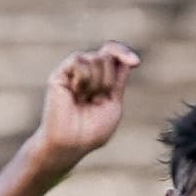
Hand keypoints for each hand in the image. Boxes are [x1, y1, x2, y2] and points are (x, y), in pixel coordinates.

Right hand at [33, 43, 139, 165]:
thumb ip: (119, 80)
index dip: (124, 52)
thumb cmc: (93, 131)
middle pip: (107, 56)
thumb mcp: (114, 104)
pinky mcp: (59, 74)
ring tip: (85, 99)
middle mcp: (87, 72)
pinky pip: (78, 60)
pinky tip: (76, 92)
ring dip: (97, 83)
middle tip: (98, 99)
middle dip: (109, 80)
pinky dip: (83, 78)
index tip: (135, 63)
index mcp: (102, 79)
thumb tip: (127, 59)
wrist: (72, 143)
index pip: (113, 54)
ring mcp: (73, 72)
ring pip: (94, 58)